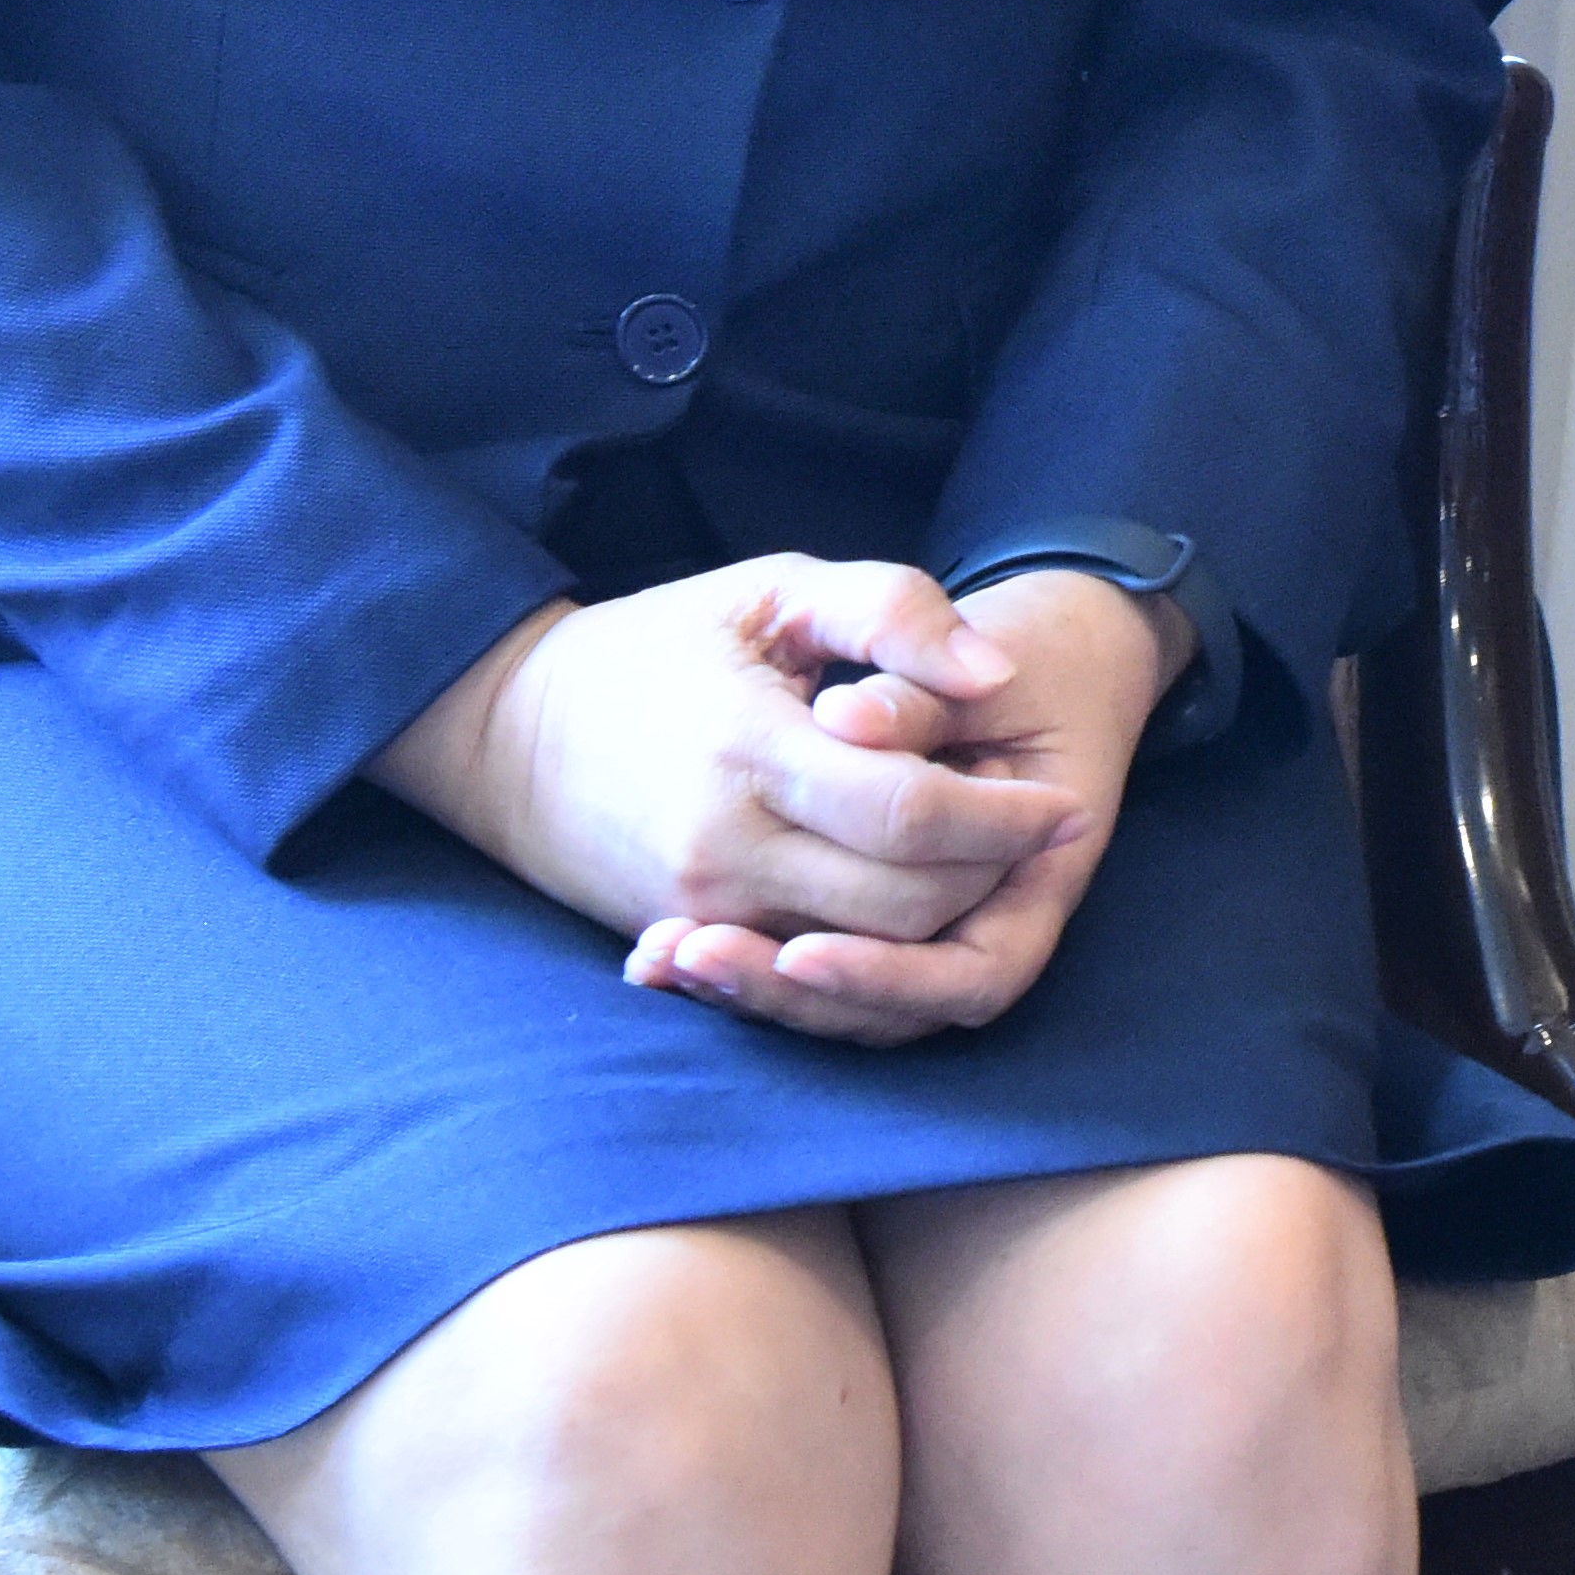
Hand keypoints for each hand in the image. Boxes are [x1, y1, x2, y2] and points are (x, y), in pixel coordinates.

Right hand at [371, 556, 1093, 1040]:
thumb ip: (892, 613)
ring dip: (947, 925)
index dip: (1006, 818)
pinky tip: (925, 905)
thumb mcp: (775, 591)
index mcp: (749, 750)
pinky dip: (881, 956)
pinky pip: (811, 983)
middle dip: (992, 877)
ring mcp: (700, 914)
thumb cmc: (661, 647)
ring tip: (991, 863)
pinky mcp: (690, 946)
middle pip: (906, 907)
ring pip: (868, 962)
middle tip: (1040, 832)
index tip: (1065, 802)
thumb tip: (995, 674)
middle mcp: (721, 852)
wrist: (510, 735)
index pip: (912, 816)